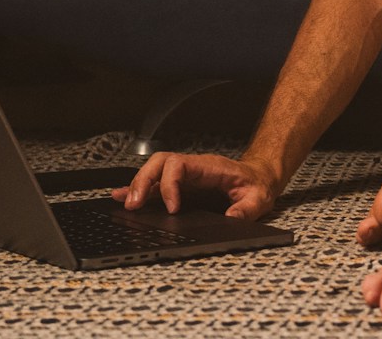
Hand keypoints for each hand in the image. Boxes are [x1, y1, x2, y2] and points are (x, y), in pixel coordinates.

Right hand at [113, 152, 276, 221]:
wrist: (259, 178)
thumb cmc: (257, 185)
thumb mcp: (259, 198)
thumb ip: (247, 209)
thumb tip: (231, 219)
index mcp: (209, 167)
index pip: (179, 165)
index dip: (170, 185)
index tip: (173, 208)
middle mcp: (193, 169)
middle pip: (159, 163)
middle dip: (143, 182)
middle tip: (135, 205)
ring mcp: (185, 177)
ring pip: (153, 172)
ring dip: (137, 186)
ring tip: (125, 204)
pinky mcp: (180, 188)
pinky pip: (155, 185)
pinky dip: (137, 190)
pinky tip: (122, 198)